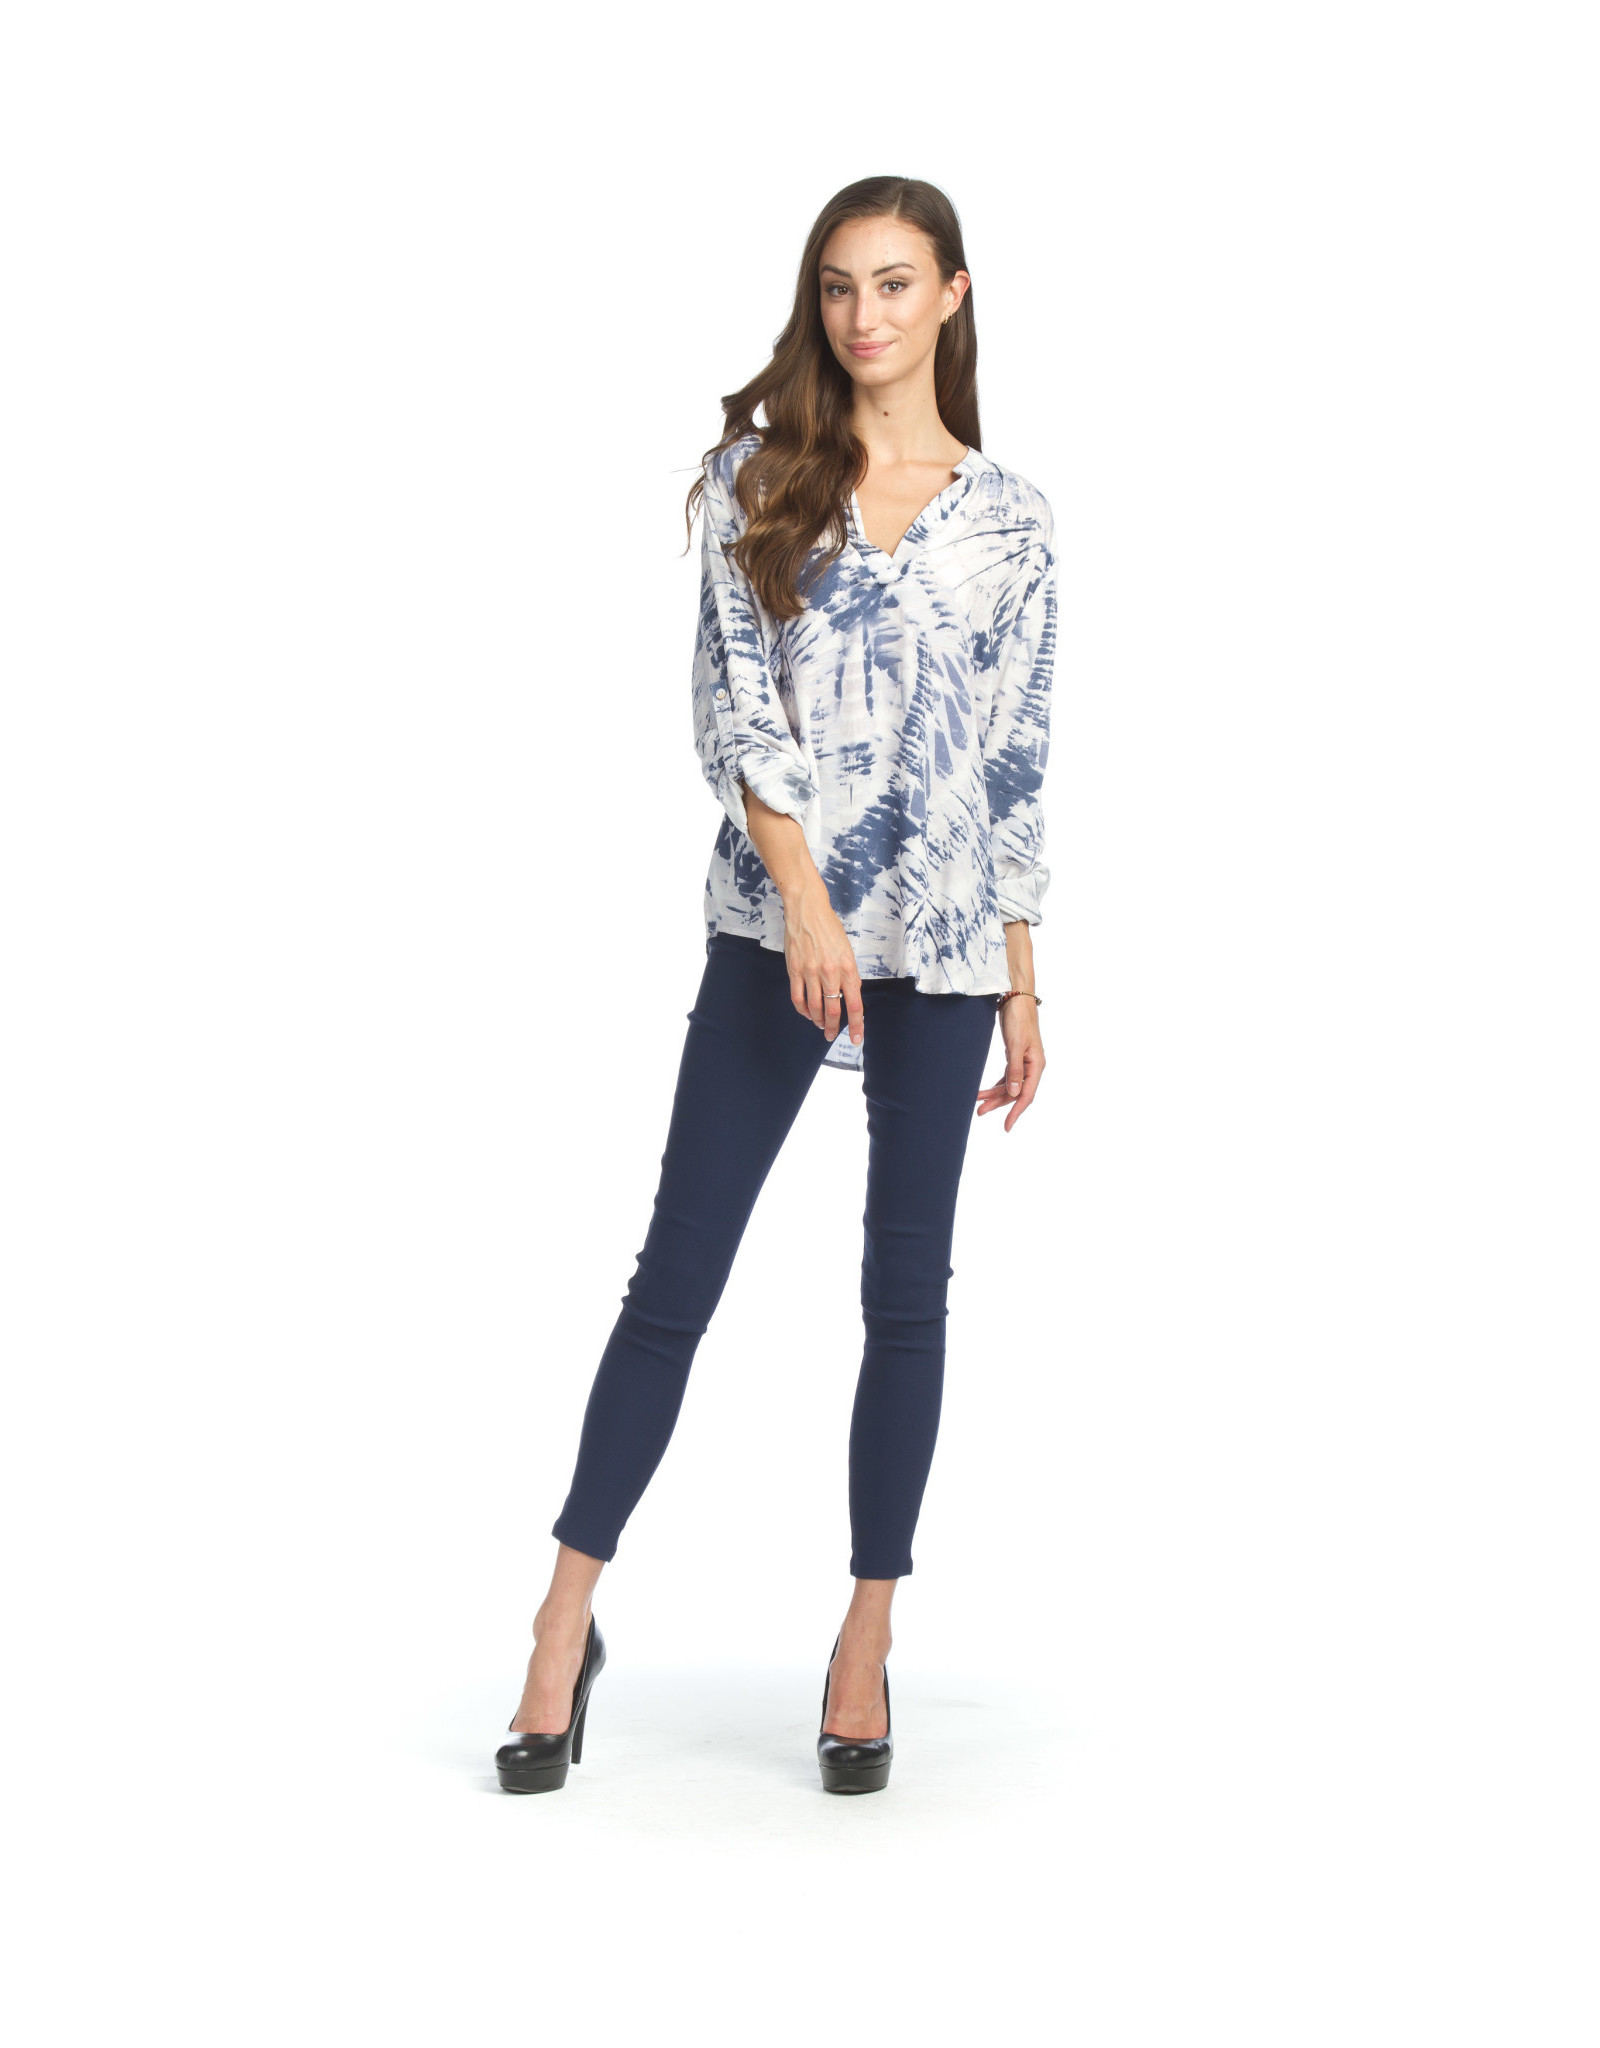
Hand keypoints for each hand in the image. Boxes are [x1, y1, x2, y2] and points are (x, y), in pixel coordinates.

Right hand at [782, 879, 864, 1050]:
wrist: (807, 909)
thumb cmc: (829, 927)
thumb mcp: (847, 950)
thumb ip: (849, 973)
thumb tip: (849, 994)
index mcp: (847, 967)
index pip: (855, 1004)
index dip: (857, 1025)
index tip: (857, 1039)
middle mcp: (830, 972)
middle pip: (834, 1010)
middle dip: (834, 1028)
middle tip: (833, 1036)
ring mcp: (810, 972)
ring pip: (815, 1007)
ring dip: (819, 1020)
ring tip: (821, 1025)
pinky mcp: (794, 970)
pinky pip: (798, 998)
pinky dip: (803, 1010)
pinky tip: (807, 1013)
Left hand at [976, 996, 1043, 1129]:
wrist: (1016, 998)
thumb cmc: (1018, 1019)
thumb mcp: (1014, 1045)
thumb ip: (1014, 1070)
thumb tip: (1014, 1094)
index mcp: (1036, 1065)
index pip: (1026, 1095)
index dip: (1016, 1112)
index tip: (1006, 1127)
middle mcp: (1032, 1066)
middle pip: (1016, 1092)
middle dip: (998, 1103)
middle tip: (979, 1113)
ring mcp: (1024, 1061)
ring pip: (1010, 1085)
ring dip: (994, 1093)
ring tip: (977, 1102)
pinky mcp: (1015, 1055)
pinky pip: (1008, 1076)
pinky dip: (997, 1084)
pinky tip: (986, 1090)